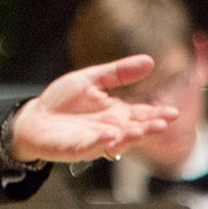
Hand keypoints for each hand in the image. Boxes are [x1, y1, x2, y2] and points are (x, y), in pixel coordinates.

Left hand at [9, 54, 178, 163]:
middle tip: (164, 123)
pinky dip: (99, 142)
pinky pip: (89, 147)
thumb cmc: (63, 101)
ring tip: (142, 131)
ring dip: (129, 138)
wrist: (35, 118)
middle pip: (133, 130)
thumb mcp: (91, 79)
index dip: (156, 114)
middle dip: (148, 128)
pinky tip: (108, 135)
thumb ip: (118, 73)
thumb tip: (150, 60)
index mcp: (115, 113)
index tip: (173, 112)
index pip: (141, 114)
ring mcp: (93, 140)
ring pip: (116, 142)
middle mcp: (109, 129)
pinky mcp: (74, 148)